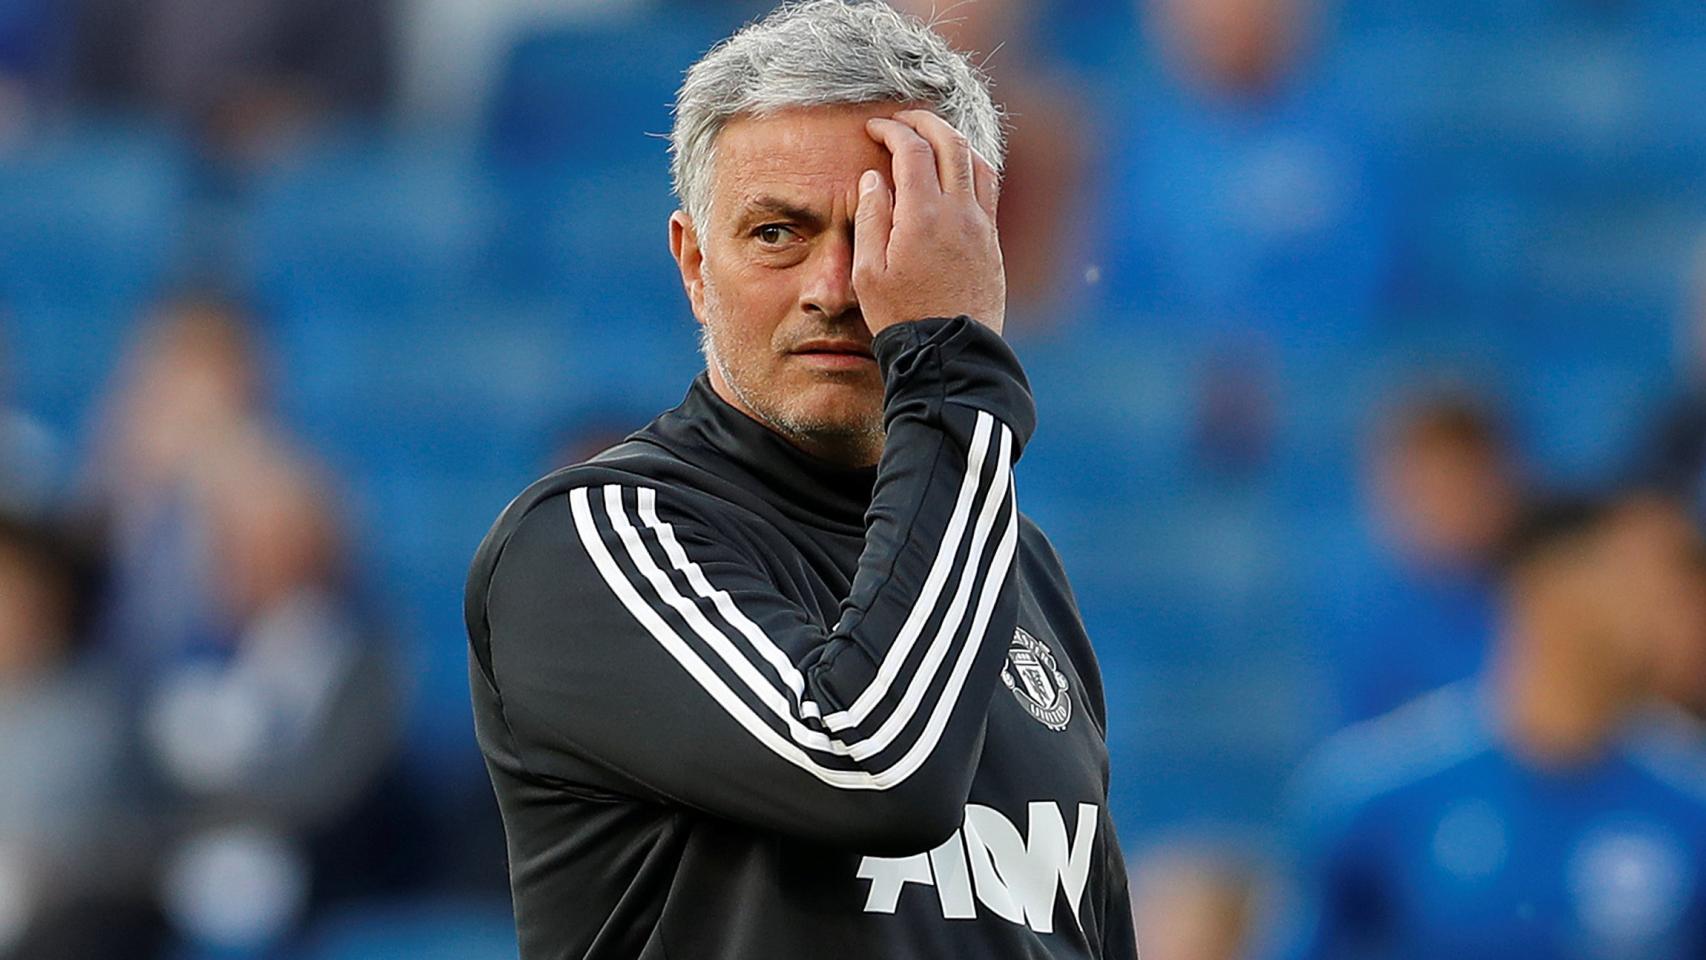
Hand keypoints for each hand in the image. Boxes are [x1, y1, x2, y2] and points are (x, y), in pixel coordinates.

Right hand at [854, 109, 1004, 337]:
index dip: (892, 129)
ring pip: (976, 161)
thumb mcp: (869, 272)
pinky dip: (969, 166)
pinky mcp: (993, 242)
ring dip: (952, 140)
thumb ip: (870, 217)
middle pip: (950, 143)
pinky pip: (987, 188)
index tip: (874, 127)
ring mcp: (981, 226)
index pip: (912, 149)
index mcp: (923, 216)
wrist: (949, 352)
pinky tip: (954, 173)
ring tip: (930, 138)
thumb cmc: (902, 316)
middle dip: (924, 121)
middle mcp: (959, 213)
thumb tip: (875, 177)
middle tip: (901, 120)